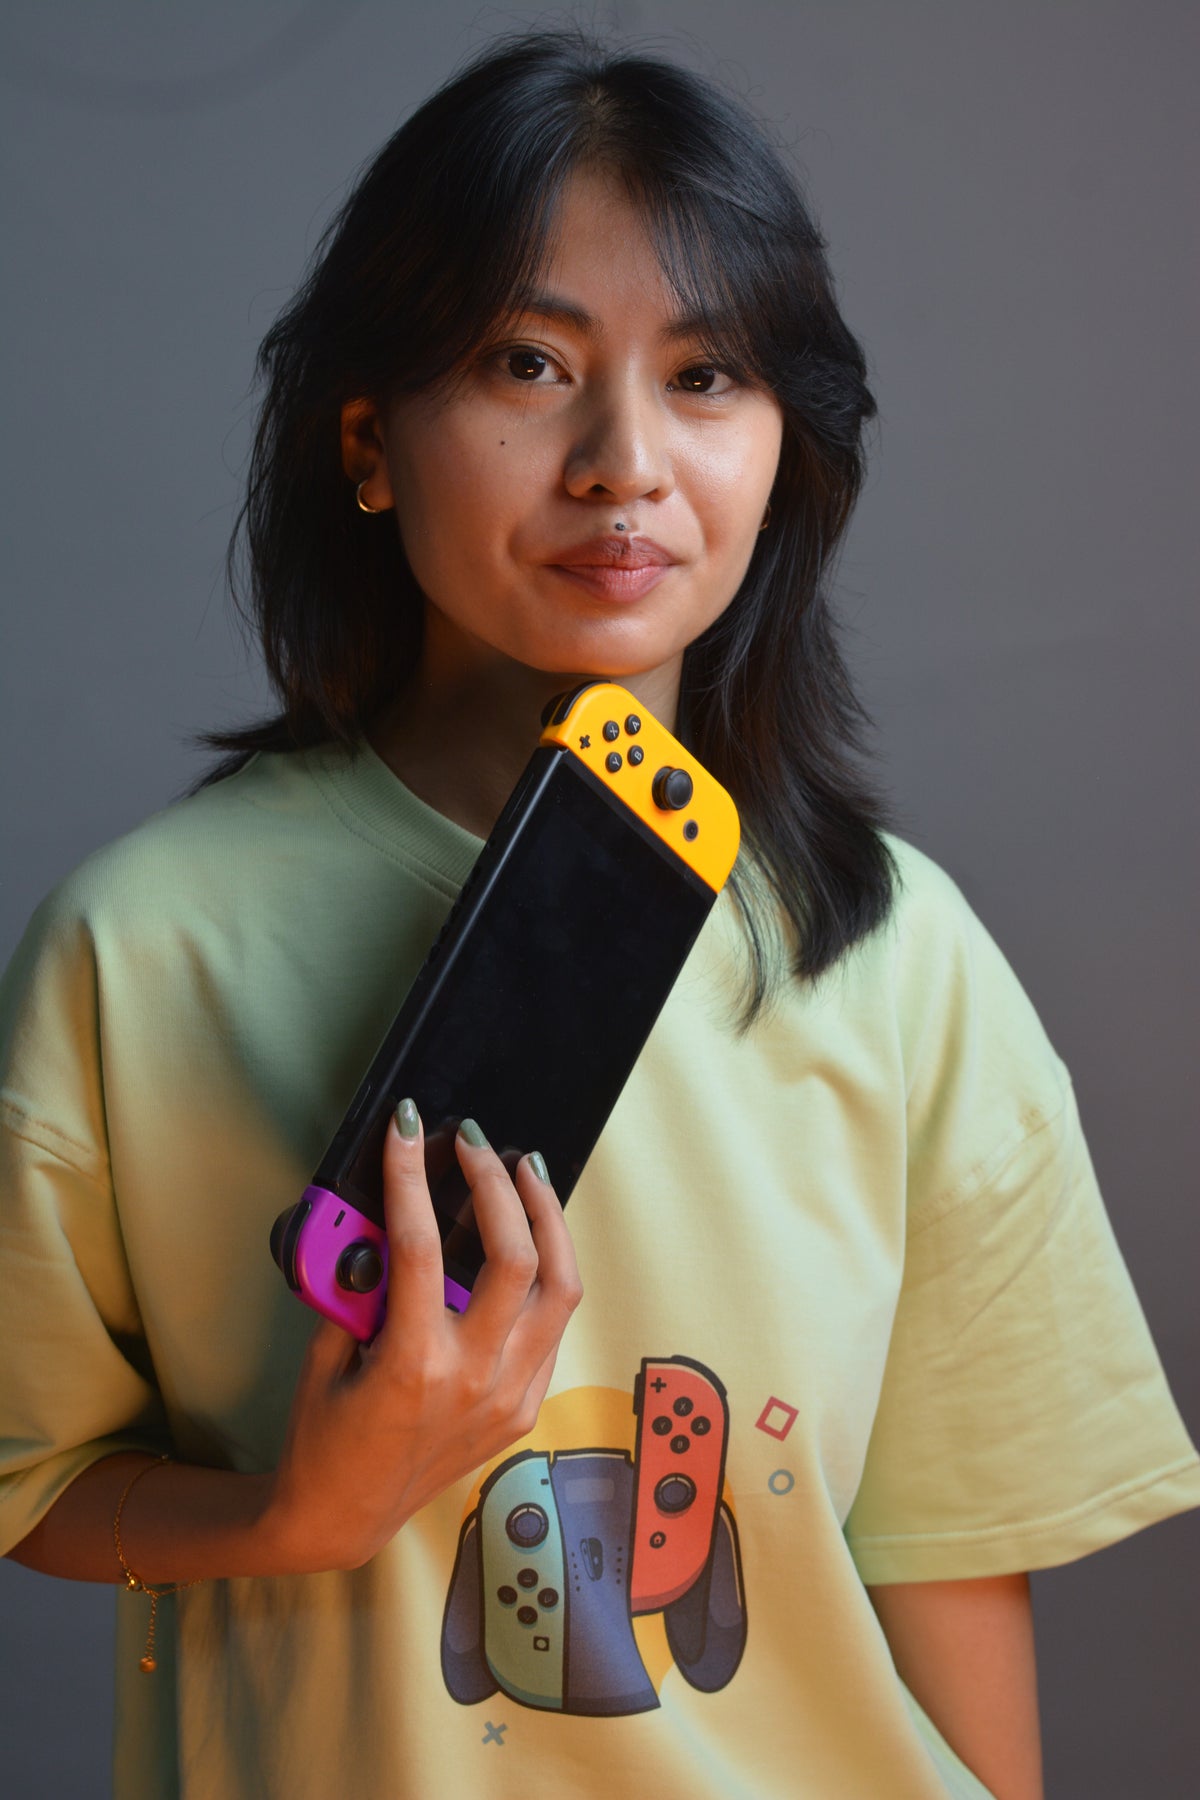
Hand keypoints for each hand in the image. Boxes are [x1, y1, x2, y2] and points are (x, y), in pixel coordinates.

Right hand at [265, 1106, 582, 1571]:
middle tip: (477, 1141)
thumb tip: (379, 1216)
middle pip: (516, 1255)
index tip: (409, 1126)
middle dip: (498, 1183)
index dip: (411, 1174)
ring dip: (548, 1219)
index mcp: (413, 1365)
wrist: (344, 1517)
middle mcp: (474, 1379)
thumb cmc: (324, 1434)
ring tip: (527, 1171)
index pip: (421, 1244)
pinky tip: (531, 1238)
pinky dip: (547, 1273)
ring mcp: (508, 1397)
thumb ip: (356, 1285)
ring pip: (562, 1287)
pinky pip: (553, 1327)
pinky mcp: (523, 1409)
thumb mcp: (324, 1353)